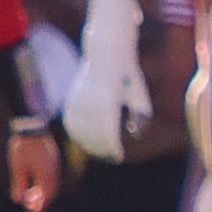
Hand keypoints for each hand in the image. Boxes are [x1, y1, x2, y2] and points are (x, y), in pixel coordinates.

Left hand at [9, 127, 63, 211]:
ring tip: (32, 196)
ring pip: (51, 183)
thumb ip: (19, 184)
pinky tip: (35, 181)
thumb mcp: (18, 166)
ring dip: (43, 191)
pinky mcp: (51, 158)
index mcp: (47, 174)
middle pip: (50, 191)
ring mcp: (54, 163)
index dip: (40, 206)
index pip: (46, 196)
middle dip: (42, 201)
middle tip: (32, 209)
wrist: (31, 125)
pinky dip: (44, 182)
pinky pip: (50, 175)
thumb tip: (18, 200)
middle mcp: (54, 170)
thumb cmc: (23, 146)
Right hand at [64, 0, 152, 159]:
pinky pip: (71, 124)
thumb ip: (141, 115)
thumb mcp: (140, 94)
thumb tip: (134, 133)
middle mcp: (89, 101)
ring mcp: (77, 101)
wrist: (106, 54)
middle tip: (113, 157)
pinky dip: (77, 135)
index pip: (107, 133)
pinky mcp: (70, 101)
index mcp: (108, 100)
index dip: (112, 148)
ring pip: (79, 132)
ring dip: (89, 145)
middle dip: (102, 150)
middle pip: (92, 136)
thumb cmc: (128, 76)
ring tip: (102, 151)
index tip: (119, 156)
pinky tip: (87, 142)